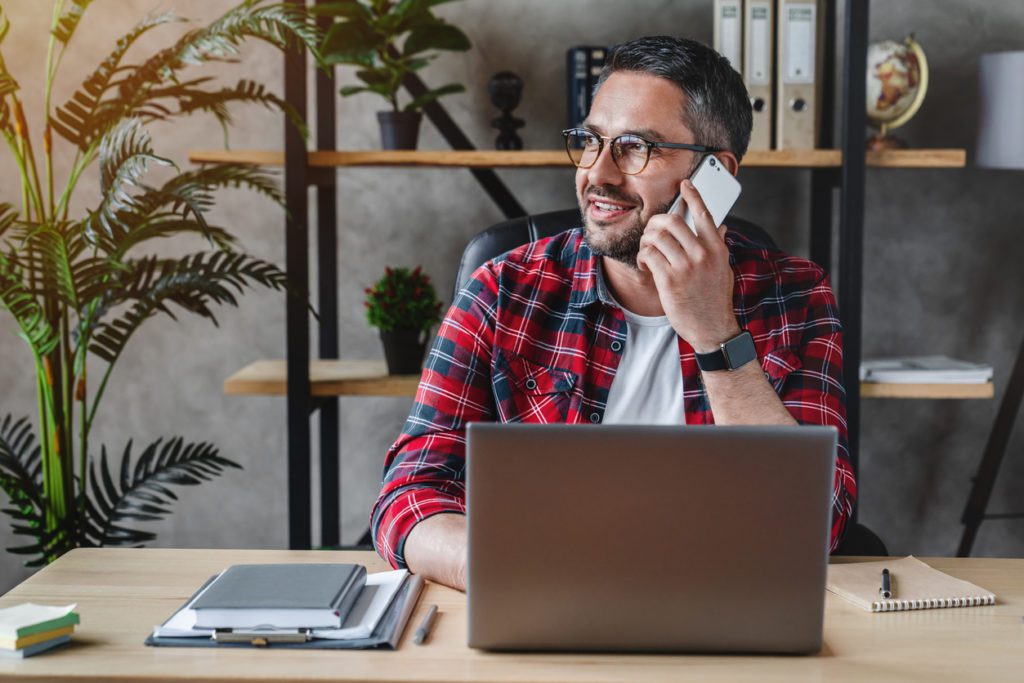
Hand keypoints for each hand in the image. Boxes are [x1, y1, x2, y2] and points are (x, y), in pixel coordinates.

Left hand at [636, 178, 739, 352]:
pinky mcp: (670, 281)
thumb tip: (720, 226)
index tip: (685, 184)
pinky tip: (645, 264)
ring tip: (647, 250)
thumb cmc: (715, 299)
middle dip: (656, 222)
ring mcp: (686, 267)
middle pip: (672, 222)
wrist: (712, 328)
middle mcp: (702, 254)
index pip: (705, 214)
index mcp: (716, 249)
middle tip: (652, 230)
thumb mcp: (723, 270)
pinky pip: (649, 256)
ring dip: (646, 240)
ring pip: (656, 237)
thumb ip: (719, 247)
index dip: (693, 195)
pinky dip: (642, 257)